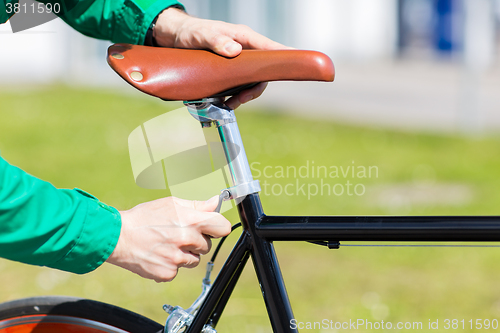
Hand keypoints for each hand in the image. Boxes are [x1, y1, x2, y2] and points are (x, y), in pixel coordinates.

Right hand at [107, 196, 230, 281]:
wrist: (118, 236)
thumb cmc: (144, 217)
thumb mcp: (171, 204)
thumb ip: (197, 205)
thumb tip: (216, 202)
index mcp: (191, 221)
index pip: (222, 227)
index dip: (217, 226)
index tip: (212, 227)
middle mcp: (187, 240)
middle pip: (207, 245)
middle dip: (196, 241)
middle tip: (178, 235)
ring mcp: (177, 259)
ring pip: (194, 260)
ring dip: (185, 254)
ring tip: (166, 244)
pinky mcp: (167, 273)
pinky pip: (178, 271)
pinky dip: (170, 265)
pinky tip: (159, 255)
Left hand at [153, 7, 289, 108]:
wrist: (177, 38)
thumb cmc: (191, 32)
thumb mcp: (201, 35)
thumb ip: (216, 40)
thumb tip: (235, 51)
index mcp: (244, 38)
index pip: (271, 48)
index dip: (286, 57)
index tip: (299, 63)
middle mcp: (246, 49)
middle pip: (263, 71)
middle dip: (255, 89)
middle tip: (240, 100)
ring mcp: (240, 61)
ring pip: (252, 81)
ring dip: (244, 95)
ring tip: (228, 104)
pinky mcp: (233, 71)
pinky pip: (241, 85)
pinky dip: (234, 96)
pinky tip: (224, 102)